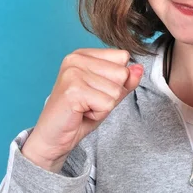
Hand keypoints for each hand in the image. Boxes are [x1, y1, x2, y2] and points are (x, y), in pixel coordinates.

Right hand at [23, 48, 143, 168]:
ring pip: (116, 90)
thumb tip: (139, 68)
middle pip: (122, 73)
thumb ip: (125, 80)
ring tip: (85, 107)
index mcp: (84, 54)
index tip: (96, 90)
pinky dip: (98, 114)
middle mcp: (76, 58)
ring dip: (104, 106)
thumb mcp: (108, 94)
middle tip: (90, 102)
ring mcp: (73, 73)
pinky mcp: (73, 90)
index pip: (123, 57)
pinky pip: (107, 104)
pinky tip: (81, 113)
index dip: (117, 80)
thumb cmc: (79, 114)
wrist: (53, 138)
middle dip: (111, 94)